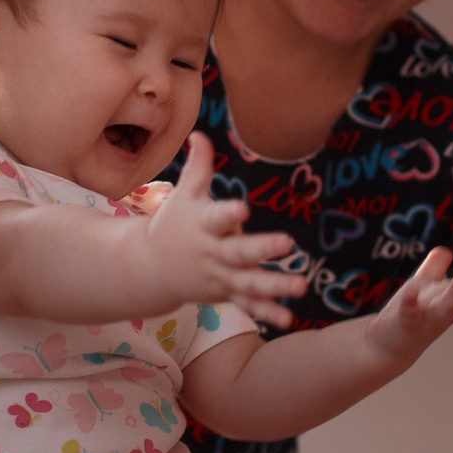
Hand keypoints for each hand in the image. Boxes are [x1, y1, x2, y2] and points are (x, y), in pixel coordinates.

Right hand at [139, 134, 306, 326]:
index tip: (242, 209)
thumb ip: (198, 167)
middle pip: (238, 253)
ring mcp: (219, 276)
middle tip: (286, 243)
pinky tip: (288, 319)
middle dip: (261, 249)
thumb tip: (199, 133)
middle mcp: (211, 253)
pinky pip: (248, 305)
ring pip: (248, 283)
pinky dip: (266, 313)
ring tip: (302, 286)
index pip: (215, 218)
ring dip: (274, 286)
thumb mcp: (183, 194)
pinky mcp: (225, 293)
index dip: (228, 214)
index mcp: (202, 226)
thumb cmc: (173, 223)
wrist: (150, 268)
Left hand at [368, 244, 452, 363]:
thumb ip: (434, 269)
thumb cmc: (411, 316)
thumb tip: (445, 251)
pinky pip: (410, 313)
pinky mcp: (405, 323)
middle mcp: (446, 311)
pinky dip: (411, 302)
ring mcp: (427, 319)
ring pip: (448, 307)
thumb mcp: (424, 287)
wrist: (385, 348)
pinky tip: (411, 290)